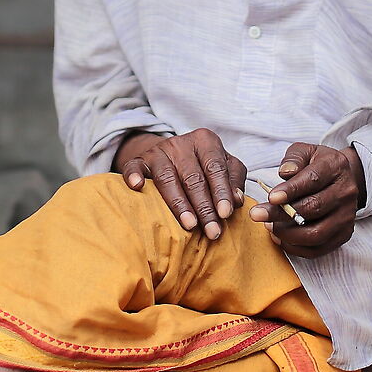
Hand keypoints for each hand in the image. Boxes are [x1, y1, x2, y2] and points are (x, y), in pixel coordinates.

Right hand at [117, 129, 245, 239]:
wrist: (172, 156)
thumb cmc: (203, 167)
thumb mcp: (223, 168)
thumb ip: (233, 182)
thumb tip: (237, 200)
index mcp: (206, 141)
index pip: (215, 168)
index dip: (221, 192)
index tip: (225, 214)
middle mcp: (181, 143)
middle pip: (193, 177)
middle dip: (204, 207)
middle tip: (212, 231)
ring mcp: (158, 151)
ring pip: (167, 178)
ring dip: (179, 204)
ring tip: (189, 225)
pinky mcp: (139, 159)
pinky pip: (134, 166)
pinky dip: (133, 175)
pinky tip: (136, 186)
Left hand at [253, 142, 363, 257]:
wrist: (340, 179)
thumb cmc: (316, 164)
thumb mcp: (305, 152)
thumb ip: (293, 158)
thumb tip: (285, 172)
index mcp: (336, 167)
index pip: (313, 180)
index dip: (291, 190)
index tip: (271, 197)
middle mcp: (346, 192)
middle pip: (313, 208)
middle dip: (281, 213)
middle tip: (257, 214)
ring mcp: (347, 216)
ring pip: (316, 233)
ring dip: (288, 233)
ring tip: (268, 226)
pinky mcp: (343, 235)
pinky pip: (318, 249)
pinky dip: (296, 248)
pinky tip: (279, 237)